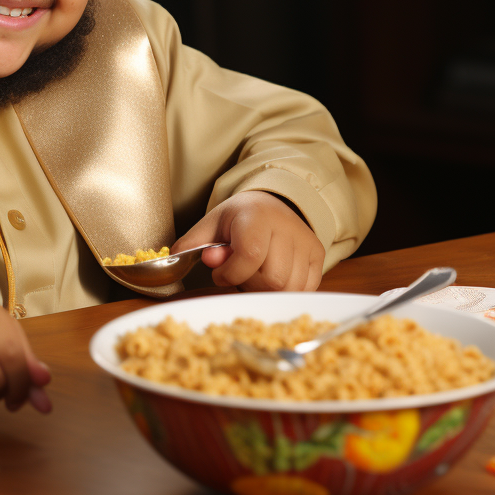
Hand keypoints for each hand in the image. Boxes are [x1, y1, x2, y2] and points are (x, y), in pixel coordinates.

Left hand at [174, 191, 324, 291]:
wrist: (273, 204)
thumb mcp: (211, 224)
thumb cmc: (239, 217)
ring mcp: (307, 243)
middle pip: (270, 279)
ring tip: (255, 272)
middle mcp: (287, 228)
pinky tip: (271, 274)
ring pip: (287, 288)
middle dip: (247, 282)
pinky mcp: (318, 257)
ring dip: (265, 289)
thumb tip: (176, 259)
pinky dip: (284, 289)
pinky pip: (303, 289)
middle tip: (239, 272)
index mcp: (257, 217)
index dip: (231, 272)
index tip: (220, 273)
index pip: (250, 255)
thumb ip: (193, 243)